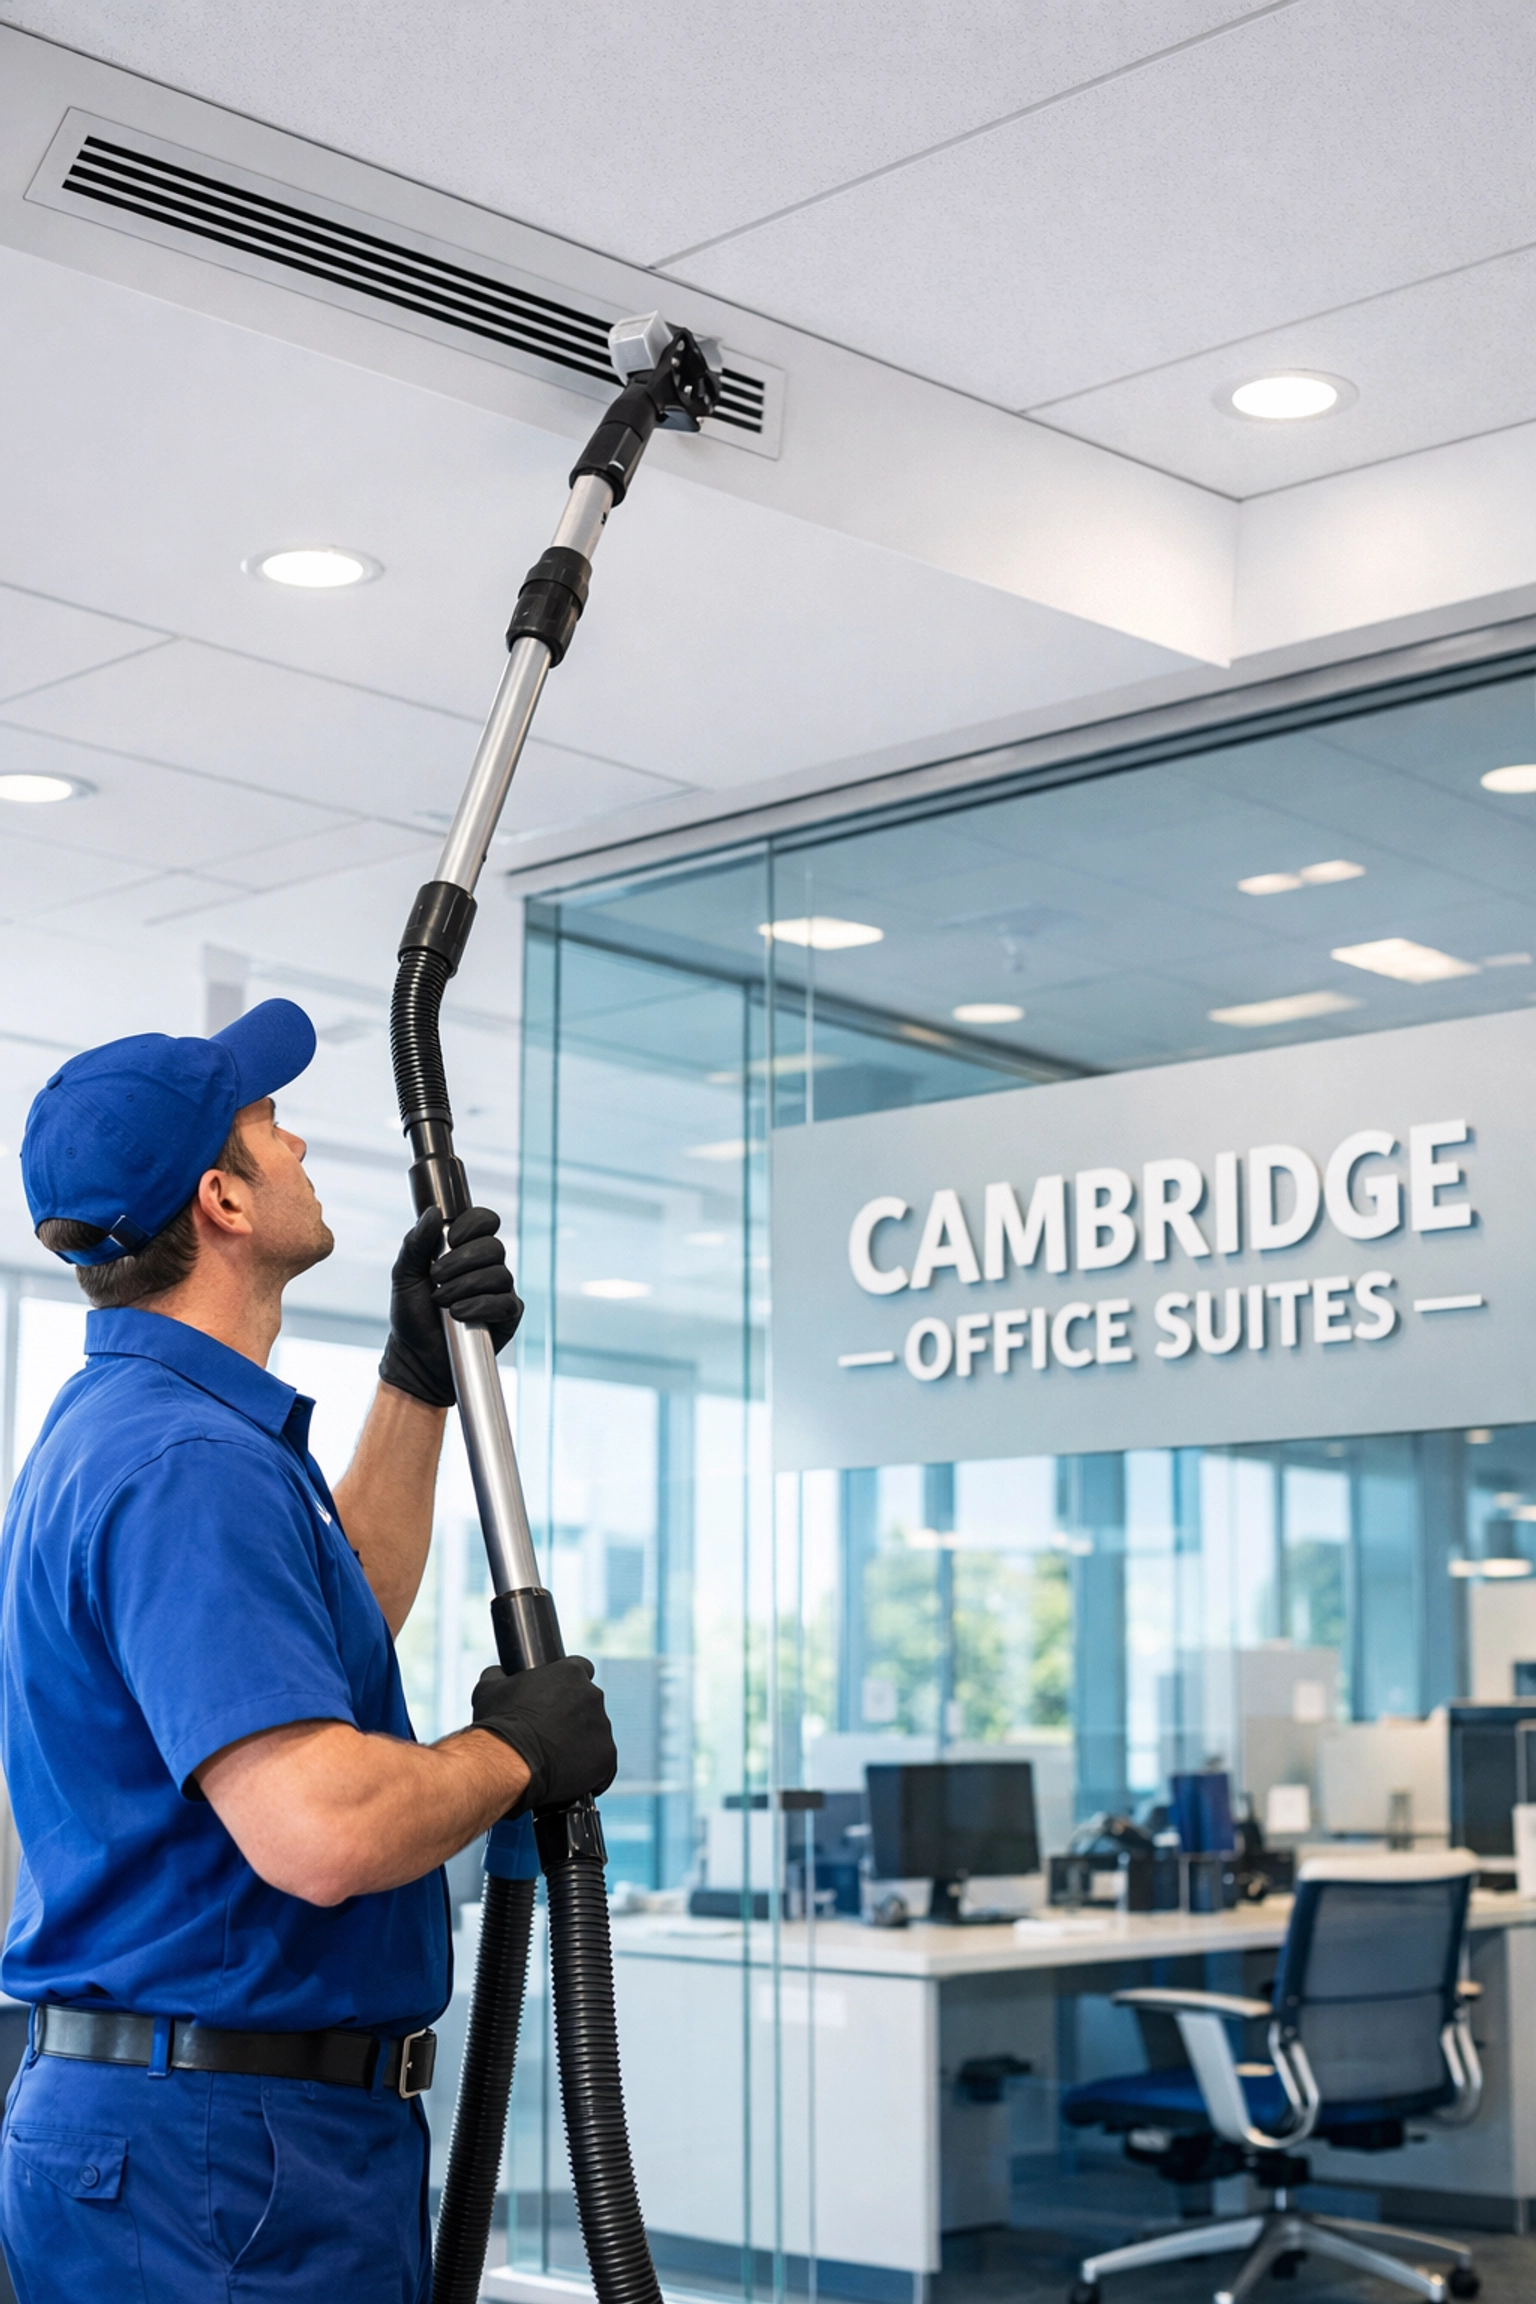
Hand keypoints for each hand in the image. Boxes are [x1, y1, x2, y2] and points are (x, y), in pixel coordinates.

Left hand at [378, 1207, 523, 1408]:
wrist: (416, 1356)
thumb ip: (416, 1242)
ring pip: (499, 1274)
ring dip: (466, 1286)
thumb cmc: (412, 1314)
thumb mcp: (404, 1275)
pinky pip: (505, 1302)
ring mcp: (500, 1291)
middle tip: (437, 1277)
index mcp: (464, 1249)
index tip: (450, 1239)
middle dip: (461, 1261)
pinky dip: (480, 1306)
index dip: (473, 1224)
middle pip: (494, 1246)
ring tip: (443, 1302)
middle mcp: (487, 1266)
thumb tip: (433, 1211)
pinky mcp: (508, 1315)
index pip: (485, 1220)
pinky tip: (460, 1314)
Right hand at [471, 1657, 617, 1811]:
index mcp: (571, 1673)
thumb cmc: (499, 1724)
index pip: (579, 1670)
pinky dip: (590, 1773)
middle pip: (589, 1704)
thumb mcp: (489, 1689)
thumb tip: (498, 1672)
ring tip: (555, 1760)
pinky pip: (603, 1766)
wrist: (507, 1762)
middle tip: (550, 1734)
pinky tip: (570, 1778)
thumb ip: (499, 1674)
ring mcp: (602, 1728)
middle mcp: (593, 1696)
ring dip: (581, 1744)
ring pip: (596, 1735)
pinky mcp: (606, 1759)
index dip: (567, 1686)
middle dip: (574, 1717)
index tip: (555, 1699)